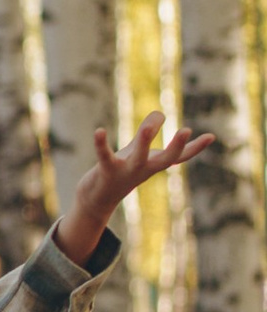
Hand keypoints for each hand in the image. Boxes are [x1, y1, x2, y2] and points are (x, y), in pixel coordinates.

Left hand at [54, 109, 214, 266]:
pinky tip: (99, 131)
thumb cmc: (123, 170)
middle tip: (187, 130)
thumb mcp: (139, 150)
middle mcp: (145, 169)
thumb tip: (160, 113)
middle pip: (166, 159)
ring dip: (144, 141)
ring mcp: (127, 171)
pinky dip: (101, 144)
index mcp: (155, 164)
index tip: (212, 136)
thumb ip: (150, 132)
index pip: (180, 157)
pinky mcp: (106, 171)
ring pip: (139, 157)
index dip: (196, 147)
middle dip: (177, 146)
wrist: (99, 198)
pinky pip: (104, 156)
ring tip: (149, 126)